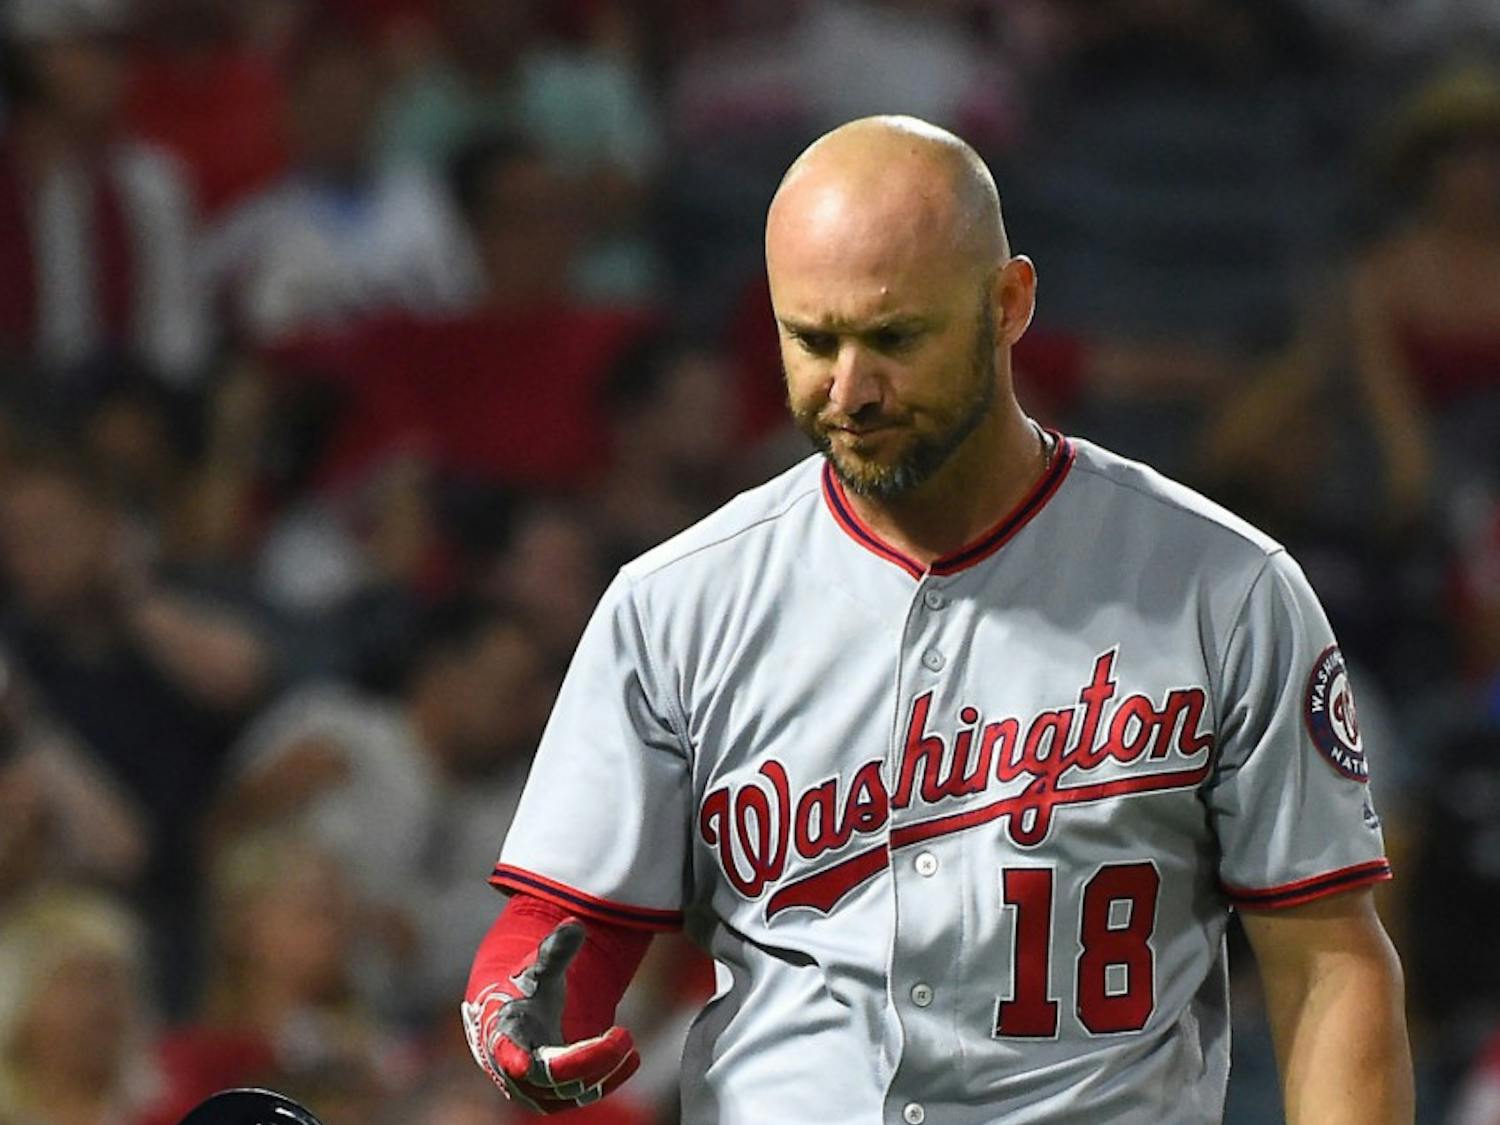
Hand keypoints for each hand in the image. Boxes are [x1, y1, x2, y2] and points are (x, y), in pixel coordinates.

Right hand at [462, 920, 639, 1113]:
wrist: (515, 1019)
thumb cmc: (525, 992)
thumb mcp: (536, 970)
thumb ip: (555, 951)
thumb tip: (575, 925)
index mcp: (504, 1037)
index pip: (508, 1054)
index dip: (515, 1060)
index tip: (525, 1063)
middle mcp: (516, 1071)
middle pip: (555, 1077)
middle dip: (593, 1060)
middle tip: (625, 1036)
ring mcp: (536, 1089)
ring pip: (572, 1092)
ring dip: (605, 1073)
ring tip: (631, 1049)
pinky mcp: (556, 1097)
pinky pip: (583, 1095)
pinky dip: (608, 1080)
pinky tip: (631, 1059)